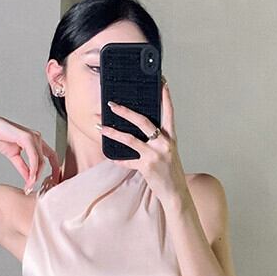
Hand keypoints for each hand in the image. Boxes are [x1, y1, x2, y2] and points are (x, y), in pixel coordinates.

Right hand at [0, 112, 60, 192]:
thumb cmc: (0, 138)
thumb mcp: (14, 156)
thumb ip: (23, 168)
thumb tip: (30, 180)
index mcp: (36, 141)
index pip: (51, 156)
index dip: (55, 168)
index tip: (53, 181)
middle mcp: (37, 138)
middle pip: (48, 160)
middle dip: (45, 175)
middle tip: (36, 188)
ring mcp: (34, 137)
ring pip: (41, 160)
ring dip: (36, 175)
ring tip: (30, 185)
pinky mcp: (27, 138)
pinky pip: (34, 157)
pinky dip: (33, 169)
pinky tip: (30, 177)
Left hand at [96, 77, 187, 205]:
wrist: (176, 192)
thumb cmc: (171, 172)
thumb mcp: (168, 152)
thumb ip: (157, 140)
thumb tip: (140, 130)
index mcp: (170, 138)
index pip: (169, 113)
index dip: (165, 97)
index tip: (161, 83)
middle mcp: (164, 143)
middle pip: (143, 121)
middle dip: (125, 112)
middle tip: (112, 105)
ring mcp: (155, 155)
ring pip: (130, 139)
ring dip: (113, 132)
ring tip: (100, 127)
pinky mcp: (146, 166)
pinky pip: (127, 160)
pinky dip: (117, 158)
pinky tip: (109, 155)